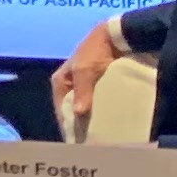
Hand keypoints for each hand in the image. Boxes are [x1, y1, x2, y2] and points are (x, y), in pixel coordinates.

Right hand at [50, 17, 123, 131]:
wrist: (115, 36)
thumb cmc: (95, 52)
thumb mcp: (85, 71)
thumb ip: (82, 92)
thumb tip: (79, 113)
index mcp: (60, 81)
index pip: (61, 109)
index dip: (68, 124)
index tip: (77, 140)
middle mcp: (69, 85)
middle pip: (72, 109)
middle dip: (79, 123)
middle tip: (90, 139)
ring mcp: (84, 85)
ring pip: (84, 107)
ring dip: (90, 118)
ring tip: (99, 133)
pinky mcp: (97, 85)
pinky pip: (95, 102)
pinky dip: (99, 110)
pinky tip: (107, 120)